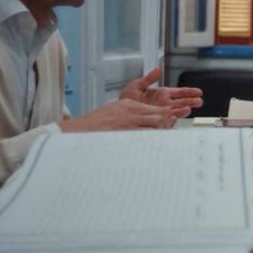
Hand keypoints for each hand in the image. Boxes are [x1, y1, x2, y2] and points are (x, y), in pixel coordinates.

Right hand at [58, 99, 181, 132]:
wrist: (78, 131)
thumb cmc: (94, 125)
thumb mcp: (113, 111)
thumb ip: (129, 114)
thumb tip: (143, 122)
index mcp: (128, 105)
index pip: (155, 109)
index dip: (166, 117)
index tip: (172, 123)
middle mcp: (131, 112)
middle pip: (159, 116)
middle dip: (168, 125)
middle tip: (174, 134)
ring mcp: (128, 123)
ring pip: (155, 126)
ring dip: (163, 133)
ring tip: (168, 142)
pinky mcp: (125, 134)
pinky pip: (145, 138)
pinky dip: (154, 141)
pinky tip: (158, 147)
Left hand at [118, 66, 202, 114]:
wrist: (119, 111)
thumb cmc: (127, 99)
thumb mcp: (137, 85)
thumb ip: (148, 78)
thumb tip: (157, 69)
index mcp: (162, 94)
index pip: (179, 92)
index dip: (189, 92)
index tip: (198, 92)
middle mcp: (164, 104)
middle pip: (181, 102)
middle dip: (191, 101)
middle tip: (199, 101)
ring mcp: (161, 112)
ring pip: (176, 111)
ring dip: (184, 110)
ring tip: (190, 109)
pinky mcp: (157, 120)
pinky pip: (167, 120)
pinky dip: (172, 119)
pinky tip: (176, 117)